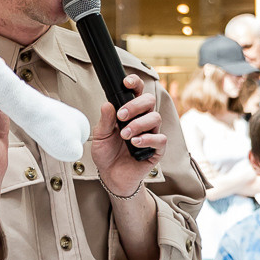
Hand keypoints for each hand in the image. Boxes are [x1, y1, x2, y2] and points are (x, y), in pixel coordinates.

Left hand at [92, 71, 164, 199]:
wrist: (111, 176)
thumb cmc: (107, 153)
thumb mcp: (100, 135)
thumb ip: (105, 120)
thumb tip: (107, 104)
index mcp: (130, 112)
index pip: (137, 92)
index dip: (135, 83)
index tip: (126, 83)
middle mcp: (143, 120)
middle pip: (149, 101)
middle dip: (135, 105)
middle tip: (121, 116)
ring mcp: (152, 133)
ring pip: (155, 118)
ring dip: (138, 124)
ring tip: (125, 135)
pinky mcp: (157, 149)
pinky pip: (160, 139)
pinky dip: (148, 139)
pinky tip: (135, 142)